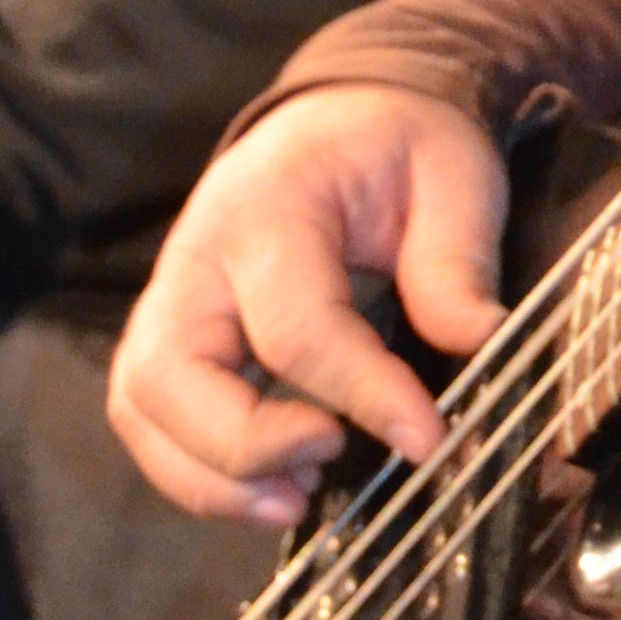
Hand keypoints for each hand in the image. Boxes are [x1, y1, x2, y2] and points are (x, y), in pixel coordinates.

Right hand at [108, 85, 507, 526]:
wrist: (339, 120)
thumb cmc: (395, 145)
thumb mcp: (451, 172)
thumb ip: (456, 256)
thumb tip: (479, 342)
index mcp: (269, 206)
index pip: (295, 325)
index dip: (362, 392)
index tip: (428, 438)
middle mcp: (196, 255)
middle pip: (169, 375)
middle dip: (242, 447)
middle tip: (328, 466)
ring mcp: (170, 296)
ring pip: (141, 406)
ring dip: (206, 477)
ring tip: (296, 499)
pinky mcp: (169, 334)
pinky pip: (150, 417)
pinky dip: (194, 470)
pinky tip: (272, 486)